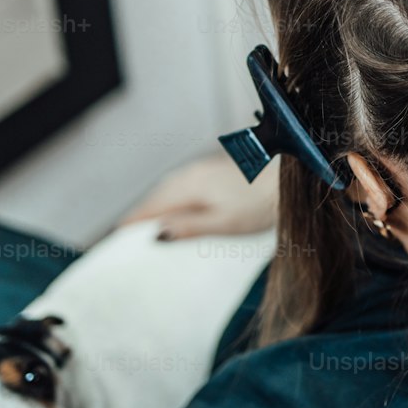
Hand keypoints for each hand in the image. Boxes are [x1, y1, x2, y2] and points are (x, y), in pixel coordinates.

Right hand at [119, 155, 277, 239]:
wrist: (290, 178)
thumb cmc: (261, 204)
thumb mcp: (224, 223)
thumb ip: (189, 228)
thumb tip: (157, 234)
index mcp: (189, 186)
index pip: (151, 206)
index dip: (133, 223)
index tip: (118, 238)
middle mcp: (192, 173)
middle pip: (158, 196)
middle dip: (143, 215)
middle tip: (129, 237)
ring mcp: (204, 169)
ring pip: (171, 189)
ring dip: (158, 205)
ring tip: (150, 226)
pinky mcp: (216, 170)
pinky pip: (185, 185)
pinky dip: (175, 198)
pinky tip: (181, 208)